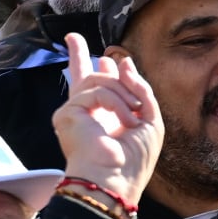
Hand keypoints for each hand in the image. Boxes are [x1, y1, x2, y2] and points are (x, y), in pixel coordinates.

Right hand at [53, 33, 163, 208]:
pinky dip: (116, 104)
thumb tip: (124, 62)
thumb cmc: (134, 161)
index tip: (87, 50)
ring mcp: (75, 112)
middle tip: (72, 38)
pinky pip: (97, 91)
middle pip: (79, 75)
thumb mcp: (149, 120)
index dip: (88, 63)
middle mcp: (86, 112)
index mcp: (104, 115)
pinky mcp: (68, 112)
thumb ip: (139, 90)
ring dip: (123, 94)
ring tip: (132, 115)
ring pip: (100, 80)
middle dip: (78, 54)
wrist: (116, 180)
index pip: (94, 86)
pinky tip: (124, 121)